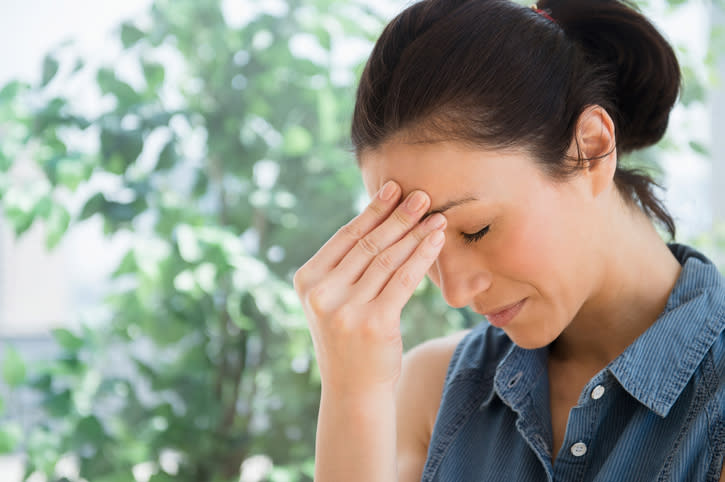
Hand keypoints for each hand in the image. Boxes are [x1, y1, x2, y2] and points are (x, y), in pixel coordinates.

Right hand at [293, 181, 446, 397]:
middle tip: (421, 195)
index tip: (394, 189)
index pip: (345, 237)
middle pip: (368, 245)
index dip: (373, 210)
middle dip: (398, 216)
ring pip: (387, 260)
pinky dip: (422, 256)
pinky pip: (403, 280)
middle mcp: (321, 293)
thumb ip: (344, 266)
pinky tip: (436, 240)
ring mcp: (345, 309)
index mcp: (307, 280)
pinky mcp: (373, 323)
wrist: (353, 390)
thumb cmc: (348, 340)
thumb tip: (378, 219)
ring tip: (434, 214)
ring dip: (415, 233)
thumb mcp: (333, 300)